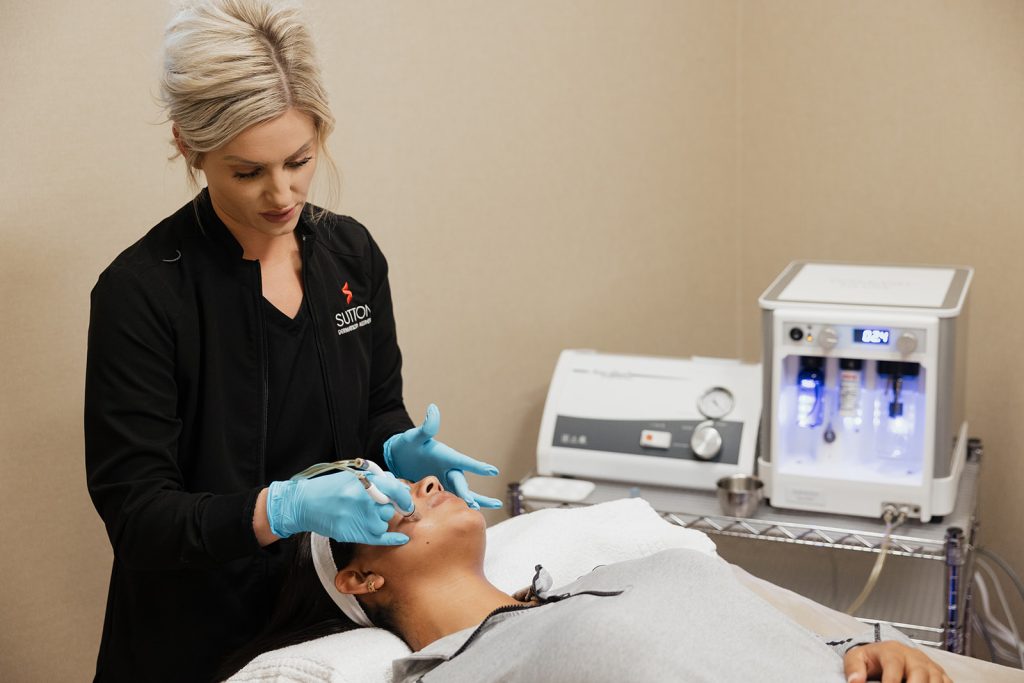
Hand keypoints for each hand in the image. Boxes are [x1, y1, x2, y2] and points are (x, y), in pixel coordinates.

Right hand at [266, 470, 411, 544]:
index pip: (395, 488)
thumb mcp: (353, 475)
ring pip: (384, 522)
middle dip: (385, 508)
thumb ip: (377, 480)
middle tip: (372, 506)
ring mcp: (360, 517)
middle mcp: (365, 499)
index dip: (404, 496)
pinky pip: (380, 538)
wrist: (304, 504)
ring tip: (360, 515)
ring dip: (378, 520)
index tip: (406, 501)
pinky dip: (393, 539)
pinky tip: (402, 539)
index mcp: (365, 481)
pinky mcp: (353, 533)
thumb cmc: (329, 488)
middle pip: (389, 508)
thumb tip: (400, 487)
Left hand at [383, 404, 501, 509]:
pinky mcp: (436, 490)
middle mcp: (448, 469)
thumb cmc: (408, 444)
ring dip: (473, 501)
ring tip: (489, 508)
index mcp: (446, 456)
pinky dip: (458, 507)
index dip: (477, 467)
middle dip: (468, 493)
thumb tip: (432, 409)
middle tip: (473, 503)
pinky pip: (448, 500)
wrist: (398, 457)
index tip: (492, 471)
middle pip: (461, 482)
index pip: (464, 462)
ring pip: (461, 493)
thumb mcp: (415, 436)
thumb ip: (426, 427)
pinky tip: (469, 514)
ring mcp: (443, 481)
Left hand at [843, 641, 951, 682]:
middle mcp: (914, 657)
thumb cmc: (873, 658)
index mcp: (892, 651)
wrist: (888, 653)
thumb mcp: (857, 658)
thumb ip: (853, 668)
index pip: (893, 666)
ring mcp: (929, 666)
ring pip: (936, 680)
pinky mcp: (940, 675)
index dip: (891, 681)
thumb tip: (855, 682)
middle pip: (920, 673)